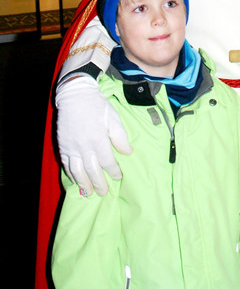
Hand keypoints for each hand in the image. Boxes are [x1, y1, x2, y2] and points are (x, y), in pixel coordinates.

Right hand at [55, 74, 131, 195]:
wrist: (75, 96)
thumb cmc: (97, 106)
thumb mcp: (113, 118)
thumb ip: (120, 137)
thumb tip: (128, 153)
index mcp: (98, 140)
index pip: (107, 162)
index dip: (113, 171)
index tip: (118, 177)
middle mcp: (84, 147)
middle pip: (92, 171)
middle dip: (99, 183)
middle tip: (104, 193)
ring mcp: (71, 148)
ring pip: (78, 171)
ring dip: (84, 184)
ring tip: (89, 193)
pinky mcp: (63, 146)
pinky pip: (66, 165)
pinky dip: (71, 175)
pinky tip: (76, 181)